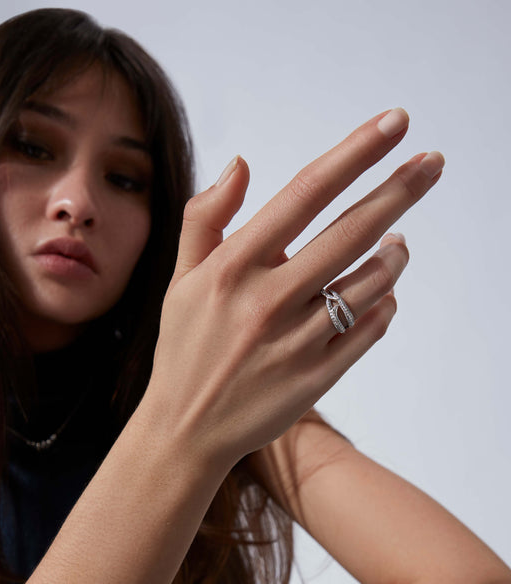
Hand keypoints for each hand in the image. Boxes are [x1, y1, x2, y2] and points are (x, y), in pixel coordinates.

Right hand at [147, 109, 442, 471]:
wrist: (186, 429)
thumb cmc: (185, 349)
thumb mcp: (180, 281)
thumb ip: (205, 218)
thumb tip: (240, 162)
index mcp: (233, 266)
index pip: (306, 193)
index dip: (356, 153)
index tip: (394, 123)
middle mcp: (269, 299)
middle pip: (352, 231)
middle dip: (401, 189)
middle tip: (433, 162)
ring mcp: (296, 341)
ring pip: (371, 282)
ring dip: (395, 255)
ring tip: (399, 241)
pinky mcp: (316, 377)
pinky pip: (369, 329)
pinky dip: (386, 304)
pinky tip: (384, 292)